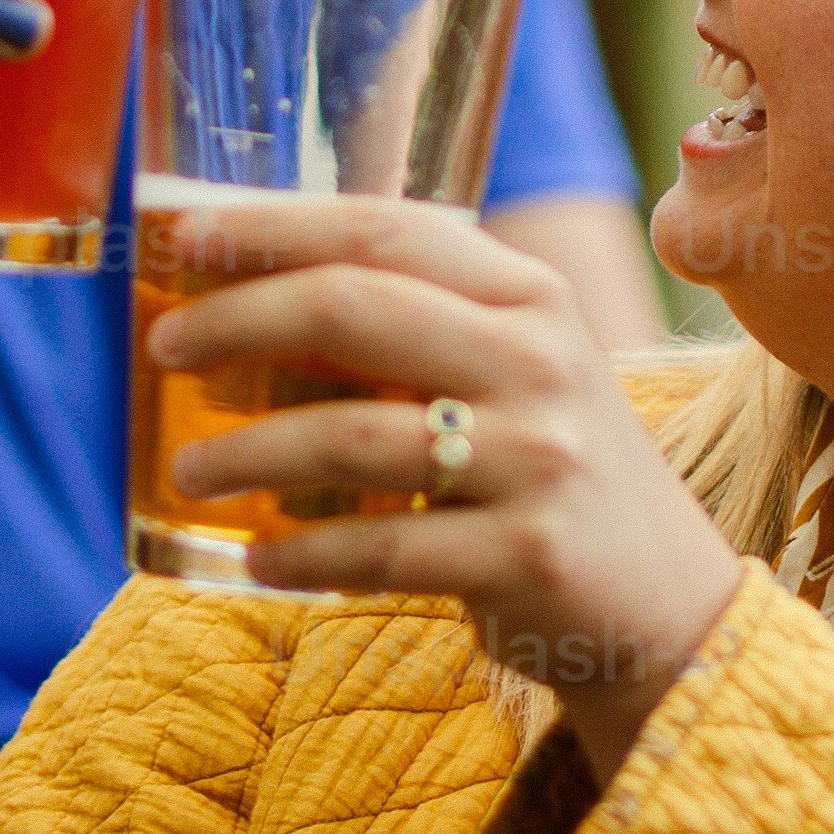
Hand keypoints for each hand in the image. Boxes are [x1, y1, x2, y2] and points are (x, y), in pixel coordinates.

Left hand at [145, 192, 742, 769]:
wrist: (667, 606)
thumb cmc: (551, 474)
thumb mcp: (513, 375)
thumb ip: (418, 333)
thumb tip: (246, 312)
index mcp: (531, 296)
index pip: (386, 229)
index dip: (276, 228)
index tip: (189, 239)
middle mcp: (541, 361)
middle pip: (356, 308)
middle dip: (238, 321)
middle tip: (165, 351)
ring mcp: (540, 458)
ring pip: (351, 434)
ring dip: (247, 452)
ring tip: (189, 472)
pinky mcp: (527, 555)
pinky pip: (381, 548)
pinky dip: (302, 555)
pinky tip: (258, 559)